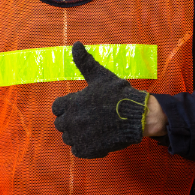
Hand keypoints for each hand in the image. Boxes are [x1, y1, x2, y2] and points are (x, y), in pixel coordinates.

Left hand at [51, 41, 148, 158]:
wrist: (137, 116)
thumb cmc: (118, 94)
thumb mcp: (100, 75)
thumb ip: (85, 62)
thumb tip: (76, 43)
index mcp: (72, 102)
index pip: (56, 108)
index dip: (66, 107)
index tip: (78, 106)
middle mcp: (72, 120)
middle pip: (60, 124)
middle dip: (71, 120)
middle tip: (88, 117)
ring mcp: (79, 136)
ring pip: (68, 138)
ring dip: (77, 134)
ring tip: (93, 128)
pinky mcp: (88, 149)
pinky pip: (78, 150)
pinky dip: (85, 146)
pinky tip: (96, 138)